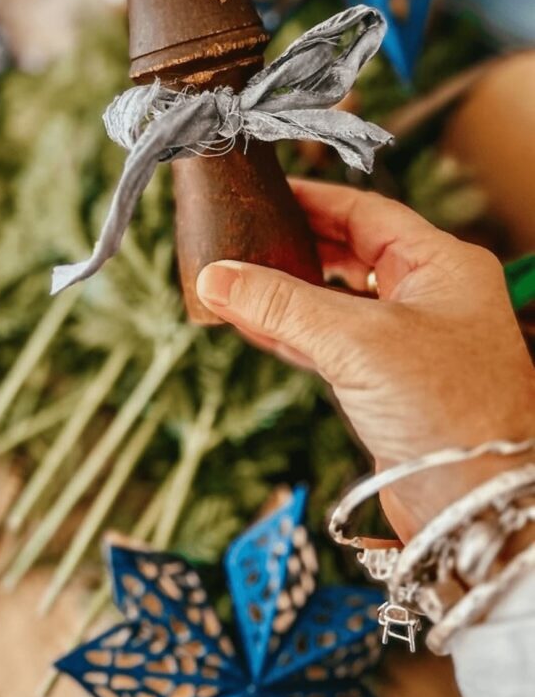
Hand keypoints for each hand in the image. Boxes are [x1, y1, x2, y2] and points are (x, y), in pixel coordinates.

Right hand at [196, 179, 534, 541]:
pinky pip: (326, 344)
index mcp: (440, 266)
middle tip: (241, 234)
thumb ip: (283, 305)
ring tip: (233, 277)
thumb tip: (217, 277)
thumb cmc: (451, 410)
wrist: (479, 504)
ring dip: (284, 294)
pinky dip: (288, 333)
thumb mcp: (359, 341)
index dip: (313, 199)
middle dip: (293, 245)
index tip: (263, 192)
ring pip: (332, 302)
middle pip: (347, 253)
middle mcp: (426, 297)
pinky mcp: (383, 384)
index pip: (366, 212)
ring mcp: (405, 342)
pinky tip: (249, 322)